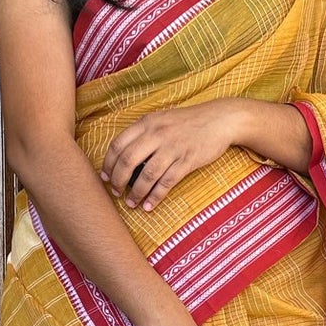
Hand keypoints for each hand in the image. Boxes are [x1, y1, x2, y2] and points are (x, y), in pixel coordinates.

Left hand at [100, 103, 239, 211]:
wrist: (220, 120)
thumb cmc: (188, 122)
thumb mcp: (161, 120)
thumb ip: (143, 133)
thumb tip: (122, 155)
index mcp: (147, 123)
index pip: (118, 144)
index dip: (108, 164)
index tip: (105, 177)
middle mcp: (157, 134)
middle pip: (127, 161)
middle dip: (118, 181)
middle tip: (115, 192)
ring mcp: (172, 148)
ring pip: (146, 175)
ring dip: (136, 193)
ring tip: (130, 203)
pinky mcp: (187, 160)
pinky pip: (166, 182)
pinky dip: (155, 197)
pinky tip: (149, 206)